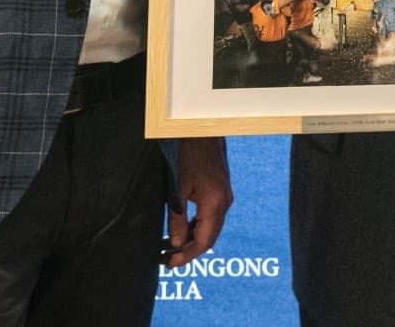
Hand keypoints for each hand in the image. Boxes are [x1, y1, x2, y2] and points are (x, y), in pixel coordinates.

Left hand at [164, 138, 231, 267]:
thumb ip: (177, 218)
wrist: (201, 130)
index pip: (204, 240)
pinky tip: (184, 230)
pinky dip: (199, 226)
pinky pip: (212, 215)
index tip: (171, 264)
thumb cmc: (188, 155)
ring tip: (173, 248)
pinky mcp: (220, 189)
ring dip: (194, 239)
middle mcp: (224, 201)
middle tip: (170, 260)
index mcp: (215, 203)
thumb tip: (175, 243)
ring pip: (212, 227)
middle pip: (211, 236)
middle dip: (191, 251)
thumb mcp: (177, 188)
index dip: (188, 255)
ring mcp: (224, 195)